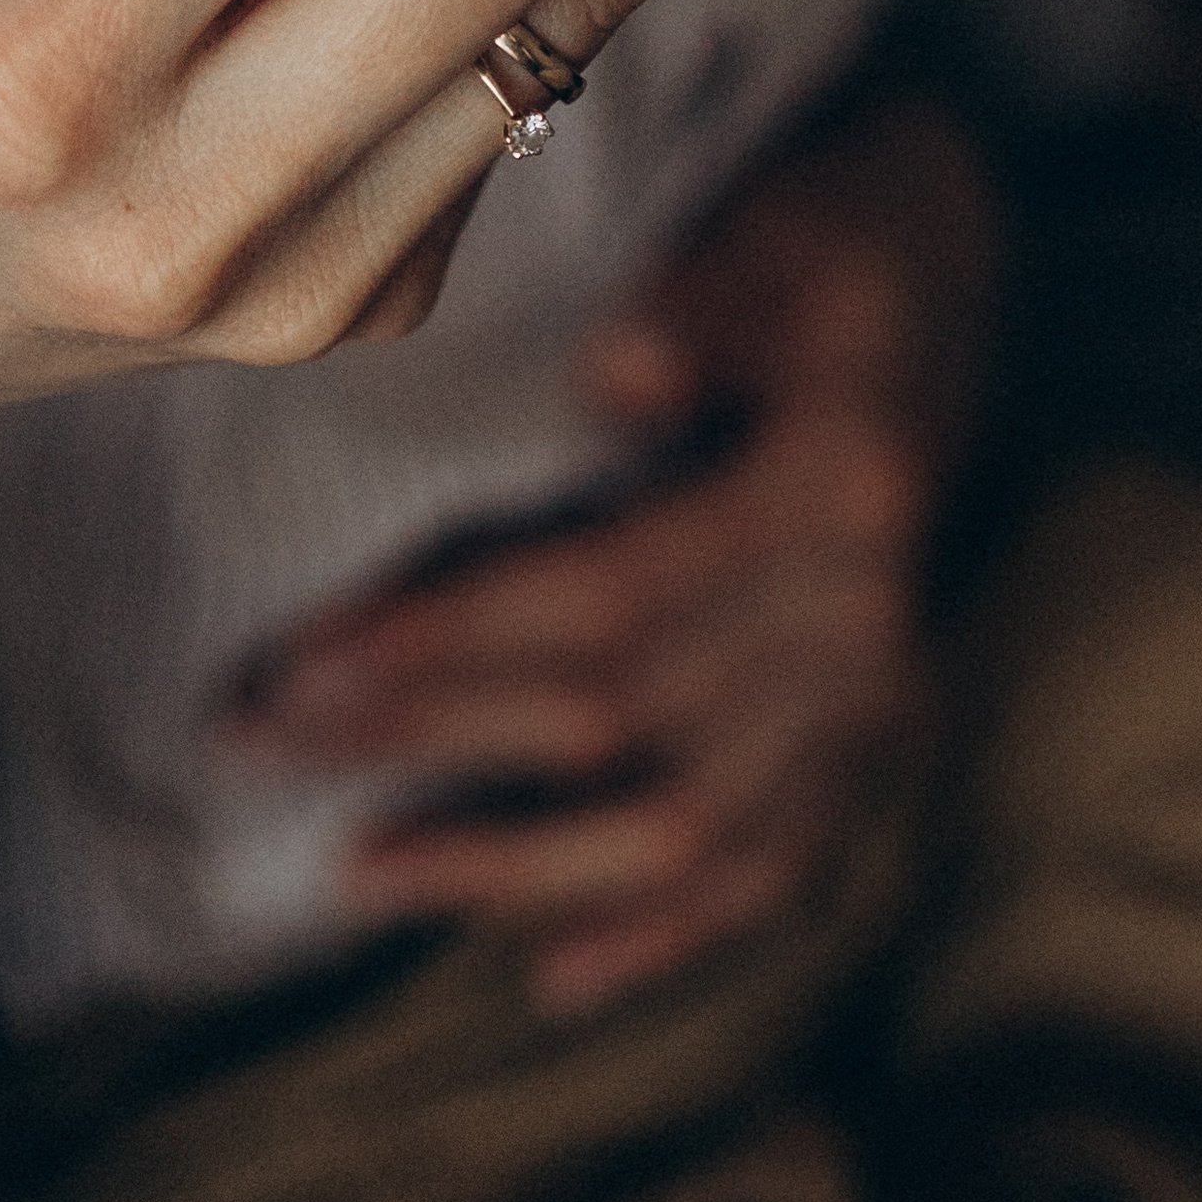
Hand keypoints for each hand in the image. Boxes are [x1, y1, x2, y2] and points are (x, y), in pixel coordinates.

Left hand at [242, 100, 997, 1011]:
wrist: (944, 268)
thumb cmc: (814, 232)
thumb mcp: (768, 224)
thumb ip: (697, 298)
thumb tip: (620, 372)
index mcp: (838, 485)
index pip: (615, 593)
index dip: (452, 638)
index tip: (300, 663)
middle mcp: (868, 614)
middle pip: (621, 718)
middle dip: (426, 739)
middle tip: (256, 744)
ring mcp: (876, 690)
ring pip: (684, 823)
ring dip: (513, 865)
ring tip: (355, 878)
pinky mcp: (868, 733)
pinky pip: (776, 863)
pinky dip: (669, 930)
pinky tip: (555, 977)